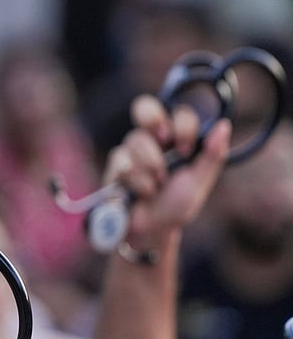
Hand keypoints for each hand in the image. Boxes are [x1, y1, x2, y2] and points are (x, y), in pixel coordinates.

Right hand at [106, 95, 230, 244]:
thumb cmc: (175, 207)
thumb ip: (212, 155)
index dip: (183, 128)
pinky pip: (121, 160)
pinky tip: (138, 193)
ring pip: (136, 140)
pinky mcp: (115, 165)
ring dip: (149, 168)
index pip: (179, 113)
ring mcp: (132, 151)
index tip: (186, 151)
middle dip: (152, 120)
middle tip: (162, 140)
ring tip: (154, 188)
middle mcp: (153, 140)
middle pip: (144, 106)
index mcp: (178, 140)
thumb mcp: (199, 182)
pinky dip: (134, 181)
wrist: (149, 231)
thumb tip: (224, 125)